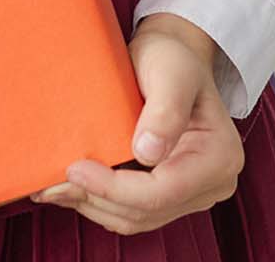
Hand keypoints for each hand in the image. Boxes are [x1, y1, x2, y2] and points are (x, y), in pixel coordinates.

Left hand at [35, 14, 243, 234]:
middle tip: (54, 181)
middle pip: (146, 211)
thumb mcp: (172, 72)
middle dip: (98, 198)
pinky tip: (74, 186)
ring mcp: (190, 195)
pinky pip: (130, 212)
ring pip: (135, 218)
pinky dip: (99, 203)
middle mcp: (211, 184)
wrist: (171, 57)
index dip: (116, 188)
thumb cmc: (173, 58)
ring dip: (93, 205)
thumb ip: (165, 109)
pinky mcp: (168, 197)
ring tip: (56, 186)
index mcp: (220, 158)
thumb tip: (148, 153)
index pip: (164, 191)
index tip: (76, 169)